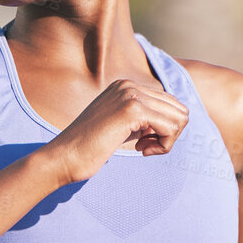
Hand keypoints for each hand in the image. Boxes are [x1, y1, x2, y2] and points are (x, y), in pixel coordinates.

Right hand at [47, 77, 189, 183]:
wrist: (63, 157)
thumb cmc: (89, 148)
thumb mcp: (121, 126)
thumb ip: (144, 119)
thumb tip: (176, 122)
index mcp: (126, 86)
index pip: (169, 103)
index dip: (164, 128)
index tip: (144, 142)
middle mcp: (129, 85)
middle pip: (178, 109)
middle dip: (170, 133)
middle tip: (147, 146)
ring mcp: (130, 95)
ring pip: (179, 118)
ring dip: (167, 140)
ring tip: (144, 148)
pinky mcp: (132, 110)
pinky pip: (171, 128)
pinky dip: (164, 145)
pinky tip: (142, 151)